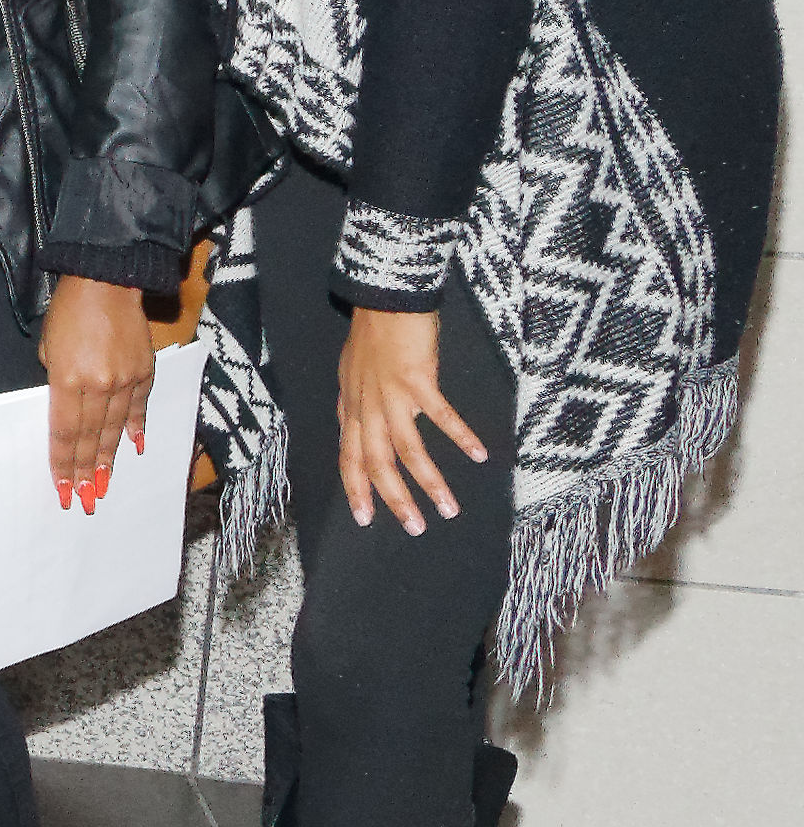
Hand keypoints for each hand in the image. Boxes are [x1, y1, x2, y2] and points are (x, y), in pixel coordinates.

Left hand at [37, 272, 149, 505]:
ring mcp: (125, 380)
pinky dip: (136, 429)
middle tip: (85, 501)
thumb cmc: (67, 314)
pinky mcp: (144, 371)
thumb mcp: (47, 350)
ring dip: (109, 461)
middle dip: (86, 473)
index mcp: (67, 381)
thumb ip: (57, 385)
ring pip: (116, 430)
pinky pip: (139, 408)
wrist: (106, 281)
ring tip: (104, 486)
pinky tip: (135, 449)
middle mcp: (99, 385)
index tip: (63, 490)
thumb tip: (68, 413)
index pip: (64, 434)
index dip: (63, 465)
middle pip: (90, 439)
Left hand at [332, 303, 486, 533]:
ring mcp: (391, 395)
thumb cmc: (371, 334)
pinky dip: (459, 437)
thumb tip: (361, 429)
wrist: (383, 298)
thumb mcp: (352, 375)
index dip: (356, 490)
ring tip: (449, 508)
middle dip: (396, 500)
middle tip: (416, 528)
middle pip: (377, 464)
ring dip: (429, 482)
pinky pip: (439, 416)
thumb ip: (359, 406)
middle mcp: (366, 407)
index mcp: (351, 408)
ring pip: (407, 450)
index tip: (365, 520)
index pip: (348, 458)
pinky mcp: (417, 380)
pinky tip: (479, 455)